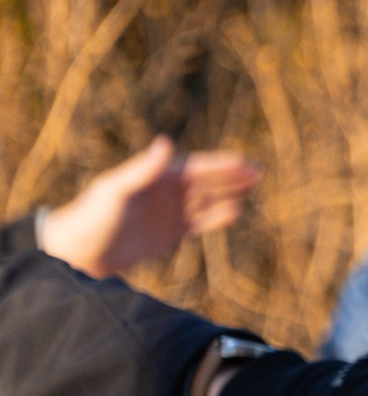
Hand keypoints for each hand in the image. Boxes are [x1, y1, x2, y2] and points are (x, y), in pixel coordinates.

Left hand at [39, 135, 259, 277]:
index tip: (244, 163)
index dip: (220, 166)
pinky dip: (217, 217)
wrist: (80, 252)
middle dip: (231, 177)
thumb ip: (143, 169)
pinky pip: (200, 222)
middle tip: (259, 172)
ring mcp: (168, 213)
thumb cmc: (93, 217)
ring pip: (207, 200)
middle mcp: (165, 193)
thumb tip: (166, 143)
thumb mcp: (117, 191)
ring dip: (229, 194)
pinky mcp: (169, 233)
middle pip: (206, 182)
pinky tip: (235, 213)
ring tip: (253, 188)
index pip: (195, 168)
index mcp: (156, 179)